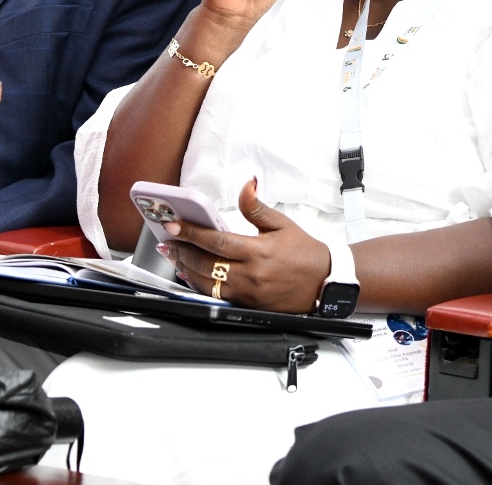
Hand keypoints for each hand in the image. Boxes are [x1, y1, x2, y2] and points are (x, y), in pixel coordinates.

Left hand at [163, 179, 331, 313]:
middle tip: (168, 241)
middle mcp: (250, 274)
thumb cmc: (304, 252)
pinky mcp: (248, 305)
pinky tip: (192, 275)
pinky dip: (201, 285)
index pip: (216, 240)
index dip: (191, 233)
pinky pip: (217, 297)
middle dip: (182, 251)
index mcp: (258, 251)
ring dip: (187, 270)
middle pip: (205, 264)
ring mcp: (248, 293)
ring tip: (176, 256)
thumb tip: (246, 186)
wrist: (324, 282)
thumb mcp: (281, 224)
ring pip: (207, 283)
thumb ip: (256, 207)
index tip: (173, 225)